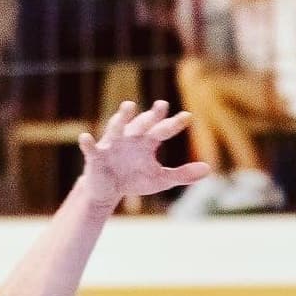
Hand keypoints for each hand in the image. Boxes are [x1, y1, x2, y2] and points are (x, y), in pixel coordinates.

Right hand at [79, 100, 210, 207]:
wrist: (108, 190)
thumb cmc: (135, 179)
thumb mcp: (161, 179)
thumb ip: (183, 174)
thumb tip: (209, 169)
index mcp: (146, 143)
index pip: (162, 130)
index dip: (173, 124)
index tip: (188, 117)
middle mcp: (130, 138)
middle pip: (141, 125)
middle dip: (150, 116)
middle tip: (162, 106)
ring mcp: (111, 145)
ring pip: (117, 128)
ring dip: (122, 118)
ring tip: (129, 106)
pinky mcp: (96, 157)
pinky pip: (92, 148)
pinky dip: (88, 143)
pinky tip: (86, 137)